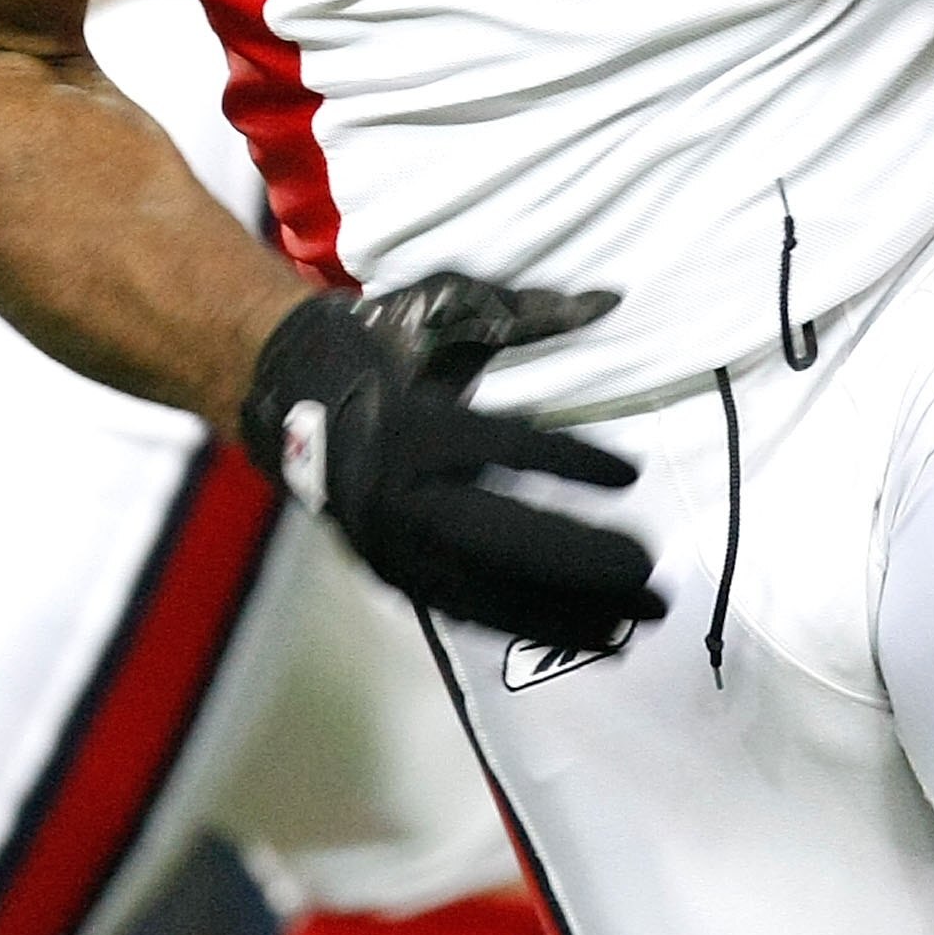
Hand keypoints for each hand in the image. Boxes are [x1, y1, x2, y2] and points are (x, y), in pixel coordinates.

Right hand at [240, 274, 664, 650]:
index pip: (507, 448)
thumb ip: (528, 313)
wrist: (281, 386)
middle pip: (507, 541)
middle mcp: (400, 495)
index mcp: (412, 425)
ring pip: (489, 591)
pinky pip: (465, 608)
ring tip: (633, 621)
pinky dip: (523, 623)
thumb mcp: (445, 309)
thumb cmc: (377, 340)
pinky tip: (578, 632)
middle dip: (584, 565)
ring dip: (565, 612)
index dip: (571, 461)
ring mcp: (392, 543)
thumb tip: (607, 302)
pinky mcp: (390, 570)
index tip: (631, 473)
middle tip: (653, 579)